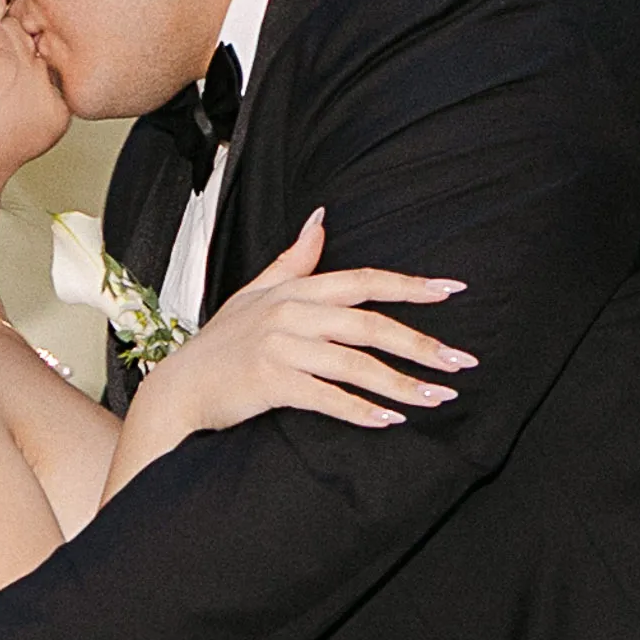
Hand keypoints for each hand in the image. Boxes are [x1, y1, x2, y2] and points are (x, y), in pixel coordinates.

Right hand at [145, 210, 472, 434]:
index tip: (452, 292)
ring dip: (402, 384)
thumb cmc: (221, 343)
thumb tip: (321, 218)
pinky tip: (389, 421)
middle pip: (369, 325)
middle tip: (461, 361)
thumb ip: (293, 260)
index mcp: (294, 290)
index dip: (409, 286)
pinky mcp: (271, 383)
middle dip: (420, 343)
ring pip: (355, 365)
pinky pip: (327, 398)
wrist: (178, 389)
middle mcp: (290, 314)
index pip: (362, 281)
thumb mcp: (254, 293)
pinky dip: (360, 410)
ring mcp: (280, 348)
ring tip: (438, 398)